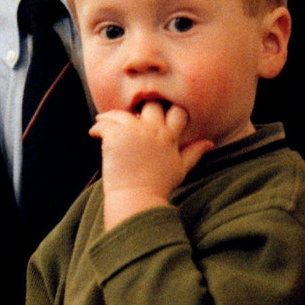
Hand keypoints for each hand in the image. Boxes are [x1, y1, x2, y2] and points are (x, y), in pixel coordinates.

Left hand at [92, 102, 212, 227]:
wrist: (137, 199)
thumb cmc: (159, 186)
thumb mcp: (180, 168)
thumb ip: (194, 153)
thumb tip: (210, 143)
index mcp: (170, 137)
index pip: (177, 112)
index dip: (170, 110)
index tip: (160, 114)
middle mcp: (154, 130)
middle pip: (151, 105)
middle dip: (143, 108)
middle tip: (131, 114)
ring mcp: (134, 131)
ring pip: (123, 112)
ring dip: (113, 116)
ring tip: (103, 121)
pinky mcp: (116, 135)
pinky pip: (104, 123)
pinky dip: (98, 126)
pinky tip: (94, 133)